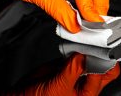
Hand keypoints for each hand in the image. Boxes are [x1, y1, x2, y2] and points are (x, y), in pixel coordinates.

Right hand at [3, 53, 119, 95]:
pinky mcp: (64, 65)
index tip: (104, 47)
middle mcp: (83, 82)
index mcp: (87, 92)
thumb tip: (83, 56)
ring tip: (85, 41)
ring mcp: (74, 72)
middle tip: (96, 42)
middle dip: (99, 53)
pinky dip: (74, 49)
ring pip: (86, 58)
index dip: (107, 60)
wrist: (24, 94)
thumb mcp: (60, 86)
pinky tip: (73, 45)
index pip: (106, 73)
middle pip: (100, 65)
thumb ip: (73, 70)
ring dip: (86, 50)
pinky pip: (73, 55)